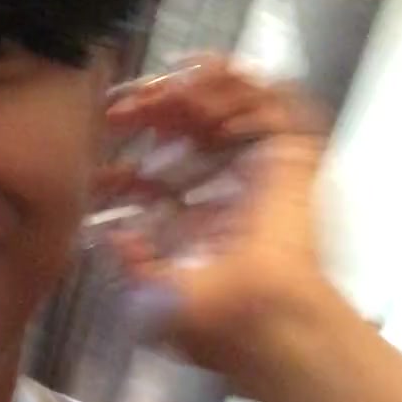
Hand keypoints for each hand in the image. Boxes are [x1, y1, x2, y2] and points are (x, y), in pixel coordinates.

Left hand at [90, 57, 330, 379]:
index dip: (137, 140)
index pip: (172, 158)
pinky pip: (272, 95)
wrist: (260, 320)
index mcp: (206, 215)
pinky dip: (234, 80)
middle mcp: (236, 185)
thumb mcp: (149, 295)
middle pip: (197, 120)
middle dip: (155, 106)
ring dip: (190, 88)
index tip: (107, 131)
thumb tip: (112, 239)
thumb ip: (130, 265)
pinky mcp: (294, 152)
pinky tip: (197, 83)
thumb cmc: (211, 320)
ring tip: (160, 96)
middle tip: (124, 109)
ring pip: (231, 101)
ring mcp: (266, 166)